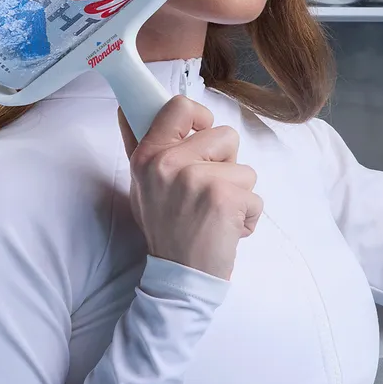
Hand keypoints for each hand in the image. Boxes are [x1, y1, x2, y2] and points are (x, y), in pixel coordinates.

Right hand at [119, 97, 261, 279]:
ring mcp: (197, 179)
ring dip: (238, 194)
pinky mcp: (224, 198)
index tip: (203, 132)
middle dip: (227, 165)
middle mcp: (168, 163)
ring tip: (214, 214)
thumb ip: (141, 147)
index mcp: (148, 156)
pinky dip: (248, 217)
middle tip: (206, 194)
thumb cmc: (166, 229)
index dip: (200, 116)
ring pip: (245, 168)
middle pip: (226, 136)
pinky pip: (255, 197)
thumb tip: (127, 109)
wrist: (179, 276)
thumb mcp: (142, 186)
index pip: (179, 107)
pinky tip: (226, 230)